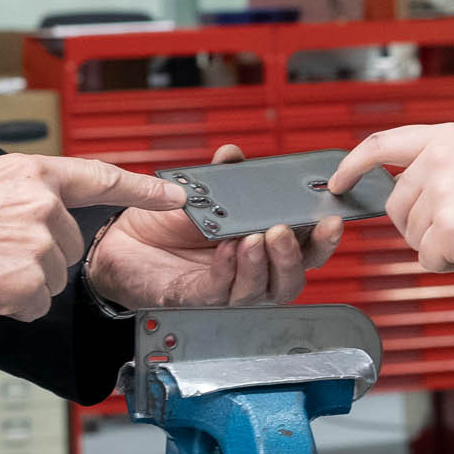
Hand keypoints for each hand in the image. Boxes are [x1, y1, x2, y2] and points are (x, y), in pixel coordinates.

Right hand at [0, 153, 184, 321]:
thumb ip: (25, 190)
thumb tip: (47, 209)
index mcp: (33, 173)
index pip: (101, 178)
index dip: (143, 189)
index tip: (176, 195)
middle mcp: (43, 205)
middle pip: (71, 245)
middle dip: (41, 254)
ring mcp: (37, 245)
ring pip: (53, 278)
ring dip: (23, 280)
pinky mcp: (25, 283)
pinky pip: (33, 303)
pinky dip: (9, 303)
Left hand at [89, 145, 343, 308]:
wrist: (121, 241)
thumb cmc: (165, 222)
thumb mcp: (199, 192)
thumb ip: (222, 175)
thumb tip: (233, 154)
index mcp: (261, 245)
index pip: (305, 250)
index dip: (322, 239)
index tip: (331, 219)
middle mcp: (250, 273)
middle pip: (290, 280)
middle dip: (294, 256)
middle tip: (283, 230)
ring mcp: (225, 289)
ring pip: (260, 292)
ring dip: (262, 266)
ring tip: (253, 239)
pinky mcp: (195, 299)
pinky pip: (219, 292)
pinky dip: (227, 271)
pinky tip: (225, 250)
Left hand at [329, 123, 453, 290]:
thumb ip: (440, 169)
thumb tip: (400, 192)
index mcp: (449, 138)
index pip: (382, 143)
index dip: (353, 165)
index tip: (338, 181)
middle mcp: (440, 158)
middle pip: (395, 204)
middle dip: (417, 226)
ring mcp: (442, 191)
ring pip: (410, 235)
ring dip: (438, 246)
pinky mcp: (446, 227)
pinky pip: (426, 258)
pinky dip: (449, 264)